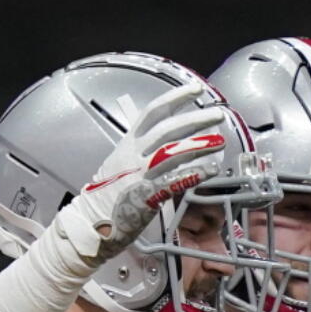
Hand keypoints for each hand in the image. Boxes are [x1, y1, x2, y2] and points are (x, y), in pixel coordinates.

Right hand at [68, 82, 225, 257]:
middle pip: (167, 129)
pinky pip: (173, 181)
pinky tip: (211, 170)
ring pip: (172, 152)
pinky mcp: (146, 195)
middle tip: (217, 113)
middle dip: (194, 118)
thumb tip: (171, 143)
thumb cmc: (109, 195)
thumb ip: (143, 152)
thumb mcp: (122, 163)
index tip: (196, 89)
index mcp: (128, 143)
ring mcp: (139, 174)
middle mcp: (133, 154)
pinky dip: (193, 174)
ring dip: (199, 145)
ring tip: (220, 140)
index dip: (175, 98)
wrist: (90, 221)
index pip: (153, 112)